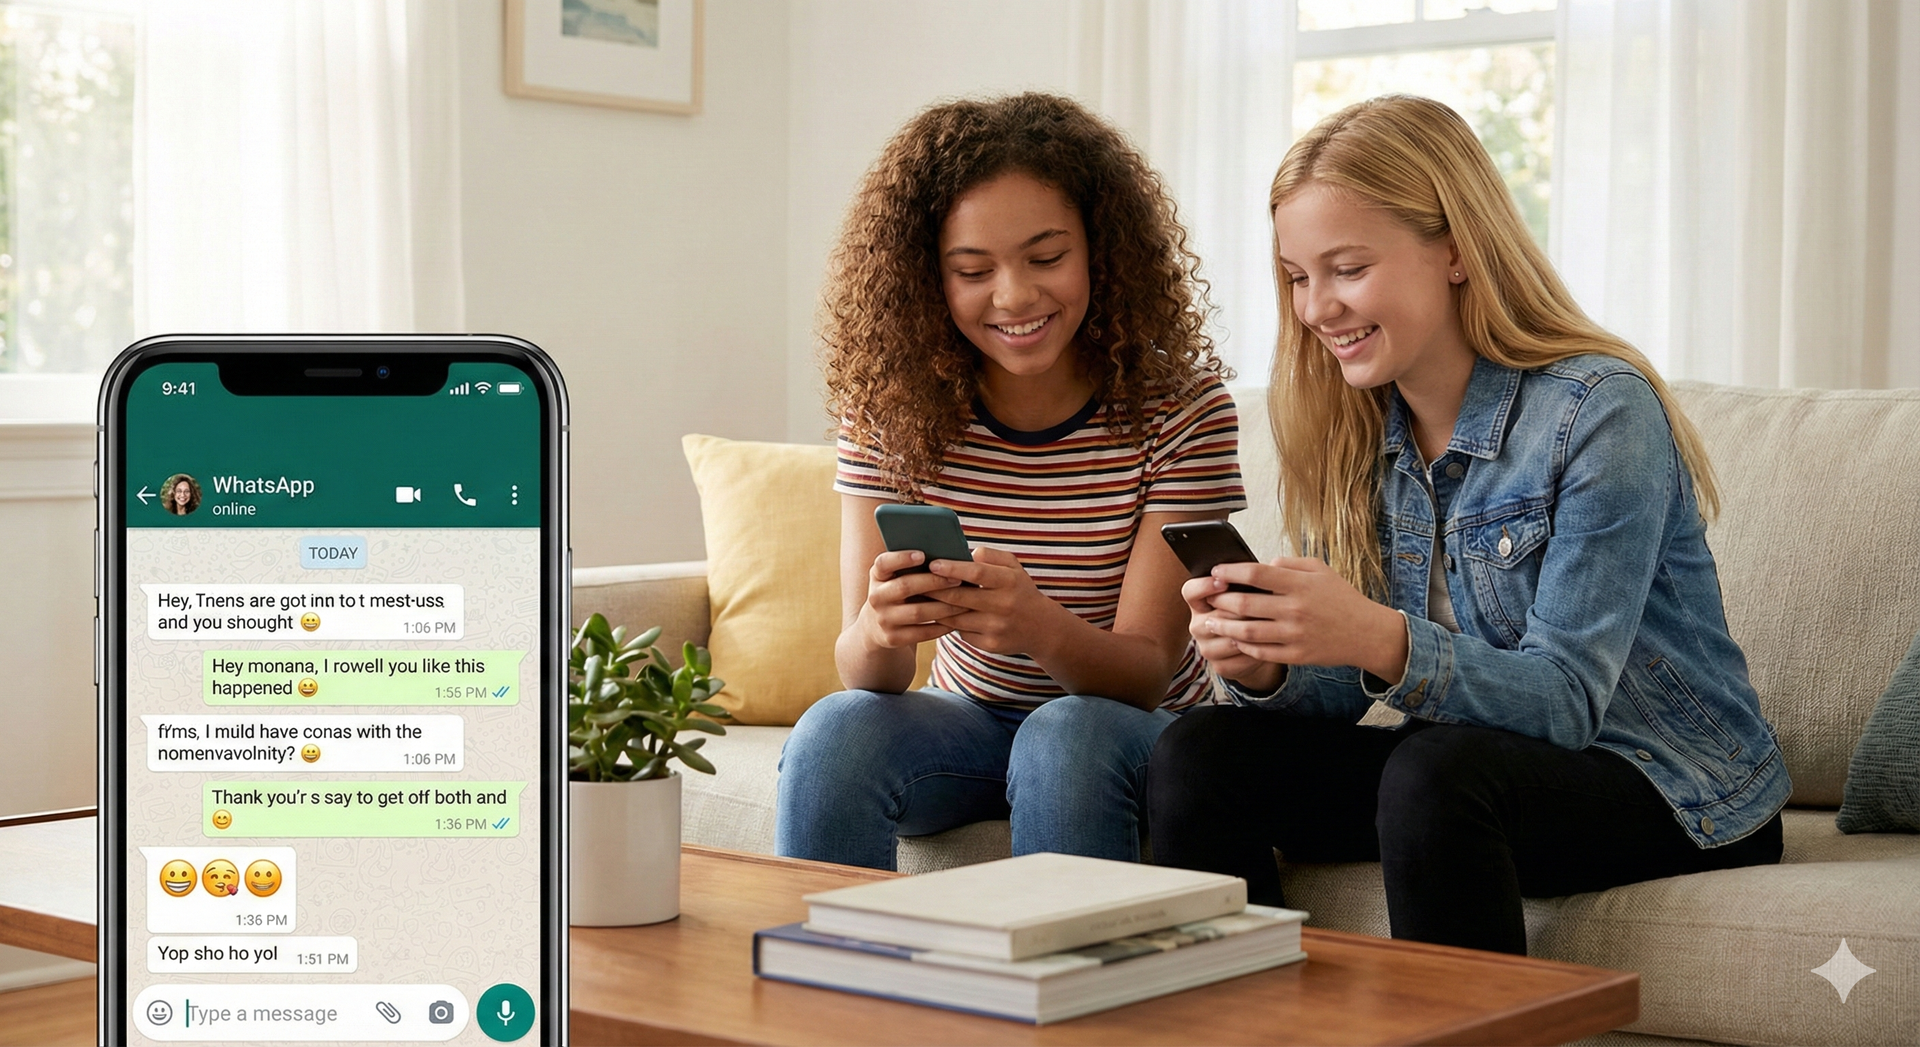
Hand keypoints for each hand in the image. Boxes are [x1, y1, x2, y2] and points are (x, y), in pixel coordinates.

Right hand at [858, 549, 965, 649]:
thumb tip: (948, 556)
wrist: (876, 627)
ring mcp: (883, 619)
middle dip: (934, 582)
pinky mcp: (893, 638)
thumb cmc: (897, 593)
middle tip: (957, 579)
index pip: (884, 563)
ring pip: (918, 612)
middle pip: (905, 587)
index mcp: (877, 576)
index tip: (922, 554)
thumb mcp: (894, 578)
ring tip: (965, 602)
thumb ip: (912, 567)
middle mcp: (876, 597)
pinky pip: (922, 633)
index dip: (901, 558)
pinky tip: (957, 620)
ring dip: (944, 607)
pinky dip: (942, 627)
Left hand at [924, 547, 1071, 655]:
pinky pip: (961, 633)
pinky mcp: (990, 645)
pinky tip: (935, 616)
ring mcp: (996, 627)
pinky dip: (948, 624)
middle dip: (935, 589)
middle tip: (913, 581)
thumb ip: (990, 555)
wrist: (1041, 628)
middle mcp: (1004, 605)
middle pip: (961, 597)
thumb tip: (964, 553)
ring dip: (935, 608)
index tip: (933, 563)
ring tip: (918, 598)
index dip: (953, 568)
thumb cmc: (1019, 590)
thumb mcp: (1013, 567)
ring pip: (956, 617)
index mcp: (1009, 581)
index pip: (978, 573)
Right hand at [1181, 575, 1282, 690]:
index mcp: (1199, 603)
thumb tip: (1261, 569)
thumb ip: (1246, 583)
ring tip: (1270, 626)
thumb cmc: (1251, 613)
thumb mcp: (1246, 594)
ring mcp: (1207, 648)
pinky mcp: (1220, 666)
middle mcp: (1198, 625)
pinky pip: (1240, 657)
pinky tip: (1269, 644)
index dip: (1204, 586)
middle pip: (1216, 616)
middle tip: (1263, 607)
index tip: (1223, 582)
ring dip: (1251, 632)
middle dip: (1241, 611)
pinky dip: (1257, 651)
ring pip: (1229, 638)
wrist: (1256, 647)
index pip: (1190, 591)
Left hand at [1191, 557, 1408, 683]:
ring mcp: (1295, 634)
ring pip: (1247, 631)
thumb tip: (1260, 563)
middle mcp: (1295, 609)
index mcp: (1300, 584)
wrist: (1366, 633)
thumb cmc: (1340, 597)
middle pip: (1245, 603)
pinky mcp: (1296, 655)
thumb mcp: (1320, 570)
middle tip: (1207, 597)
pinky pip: (1261, 652)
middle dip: (1220, 600)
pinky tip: (1233, 639)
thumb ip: (1289, 563)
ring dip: (1224, 626)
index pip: (1256, 573)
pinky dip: (1243, 645)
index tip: (1216, 571)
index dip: (1231, 571)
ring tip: (1210, 622)